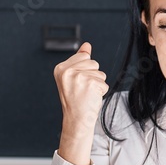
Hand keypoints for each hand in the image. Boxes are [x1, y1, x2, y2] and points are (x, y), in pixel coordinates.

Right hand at [53, 41, 108, 164]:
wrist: (76, 119)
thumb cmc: (75, 100)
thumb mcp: (73, 77)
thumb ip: (80, 60)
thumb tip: (86, 45)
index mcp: (61, 68)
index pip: (84, 56)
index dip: (85, 70)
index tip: (77, 83)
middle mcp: (68, 71)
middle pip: (93, 63)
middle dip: (92, 76)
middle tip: (82, 89)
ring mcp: (79, 77)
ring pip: (100, 73)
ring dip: (97, 84)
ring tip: (86, 94)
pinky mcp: (90, 84)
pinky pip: (104, 83)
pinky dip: (101, 91)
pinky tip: (91, 97)